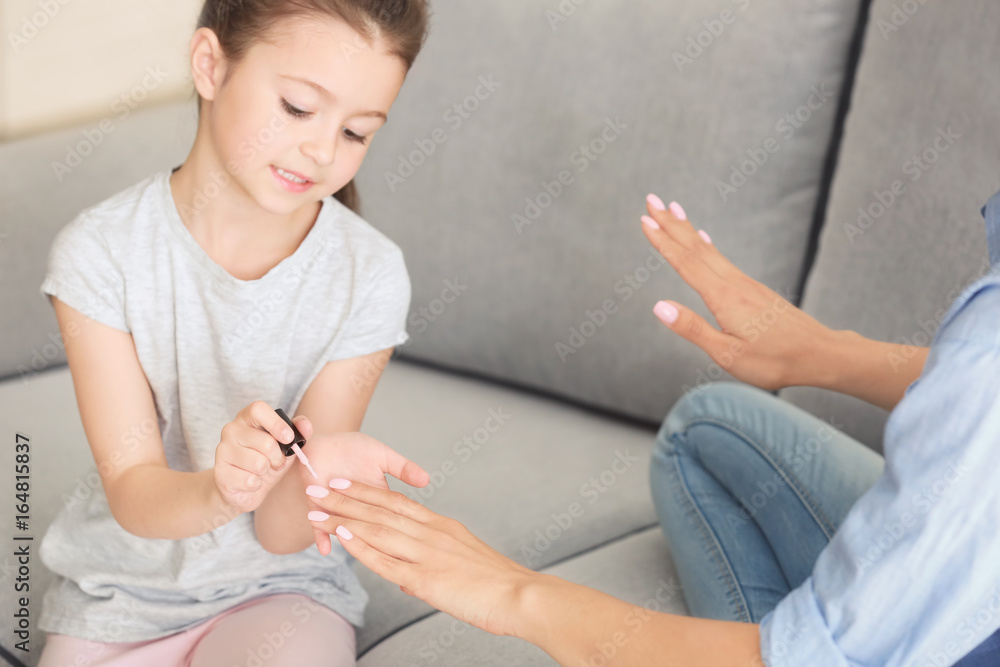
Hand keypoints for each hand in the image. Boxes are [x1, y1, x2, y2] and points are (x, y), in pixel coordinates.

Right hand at [212, 401, 305, 513]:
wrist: (242, 488)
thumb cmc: (266, 460)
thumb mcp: (284, 445)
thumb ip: (298, 432)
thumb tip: (305, 426)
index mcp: (247, 417)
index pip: (258, 409)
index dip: (276, 423)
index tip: (288, 438)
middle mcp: (231, 430)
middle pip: (266, 442)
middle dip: (278, 458)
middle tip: (275, 463)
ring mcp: (222, 450)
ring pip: (259, 464)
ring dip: (266, 472)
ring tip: (260, 471)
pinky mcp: (220, 473)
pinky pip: (250, 481)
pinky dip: (256, 485)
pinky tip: (249, 481)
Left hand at [298, 433, 429, 554]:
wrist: (326, 443)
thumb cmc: (355, 448)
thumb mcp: (383, 456)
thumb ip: (403, 468)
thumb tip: (426, 480)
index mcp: (379, 497)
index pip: (389, 515)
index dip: (396, 524)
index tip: (406, 537)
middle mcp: (359, 507)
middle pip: (366, 524)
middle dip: (371, 534)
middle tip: (381, 547)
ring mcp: (339, 509)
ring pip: (343, 527)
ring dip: (346, 535)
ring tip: (353, 546)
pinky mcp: (319, 507)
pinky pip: (319, 527)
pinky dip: (322, 537)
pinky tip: (326, 550)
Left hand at [305, 478, 536, 636]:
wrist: (519, 593)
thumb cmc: (498, 583)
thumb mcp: (463, 562)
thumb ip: (433, 565)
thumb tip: (407, 578)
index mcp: (442, 526)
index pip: (397, 503)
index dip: (367, 493)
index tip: (345, 485)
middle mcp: (431, 533)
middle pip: (380, 510)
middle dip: (345, 499)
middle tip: (319, 489)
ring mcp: (427, 553)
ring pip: (377, 529)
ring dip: (344, 518)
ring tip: (317, 510)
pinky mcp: (426, 576)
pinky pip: (386, 559)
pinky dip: (362, 546)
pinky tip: (343, 537)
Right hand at [641, 196, 837, 390]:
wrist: (820, 355)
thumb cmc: (774, 361)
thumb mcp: (728, 353)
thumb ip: (693, 328)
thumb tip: (659, 307)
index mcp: (723, 298)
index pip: (685, 263)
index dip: (663, 241)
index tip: (645, 220)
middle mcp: (734, 284)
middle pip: (695, 247)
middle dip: (671, 223)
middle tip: (651, 200)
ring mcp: (746, 284)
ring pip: (709, 250)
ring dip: (687, 229)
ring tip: (672, 211)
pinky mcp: (754, 289)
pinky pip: (722, 259)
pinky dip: (706, 245)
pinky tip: (703, 239)